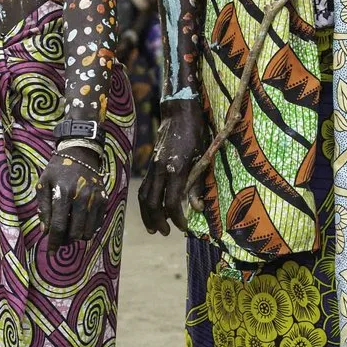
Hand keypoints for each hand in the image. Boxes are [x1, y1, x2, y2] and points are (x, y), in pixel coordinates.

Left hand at [44, 147, 111, 245]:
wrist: (80, 153)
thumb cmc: (57, 170)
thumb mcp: (43, 184)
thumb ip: (44, 209)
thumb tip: (45, 232)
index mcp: (63, 193)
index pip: (59, 226)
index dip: (54, 242)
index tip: (50, 253)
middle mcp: (81, 197)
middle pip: (75, 232)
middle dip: (66, 241)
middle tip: (59, 239)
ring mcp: (95, 199)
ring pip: (88, 232)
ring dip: (77, 236)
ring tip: (69, 230)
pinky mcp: (104, 199)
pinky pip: (97, 224)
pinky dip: (88, 228)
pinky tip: (79, 222)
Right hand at [137, 99, 207, 235]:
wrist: (179, 113)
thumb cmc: (196, 134)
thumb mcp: (202, 158)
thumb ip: (198, 184)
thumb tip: (197, 208)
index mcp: (175, 169)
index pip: (171, 202)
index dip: (177, 218)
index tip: (184, 227)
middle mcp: (160, 170)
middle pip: (152, 203)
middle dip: (158, 221)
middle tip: (166, 233)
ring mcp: (152, 167)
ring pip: (144, 197)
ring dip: (147, 215)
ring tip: (154, 228)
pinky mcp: (150, 165)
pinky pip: (144, 188)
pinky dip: (146, 202)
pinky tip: (151, 210)